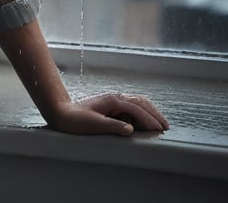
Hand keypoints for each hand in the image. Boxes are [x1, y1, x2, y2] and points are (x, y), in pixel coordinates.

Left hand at [47, 92, 169, 135]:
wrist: (61, 112)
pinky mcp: (111, 104)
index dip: (149, 120)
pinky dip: (142, 111)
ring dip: (150, 111)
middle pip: (141, 102)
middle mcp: (115, 97)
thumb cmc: (75, 120)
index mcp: (113, 101)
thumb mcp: (94, 125)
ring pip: (138, 102)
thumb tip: (130, 130)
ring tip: (159, 123)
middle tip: (166, 126)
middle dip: (155, 113)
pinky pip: (131, 105)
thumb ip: (113, 127)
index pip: (137, 109)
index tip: (159, 131)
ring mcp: (113, 99)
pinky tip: (145, 119)